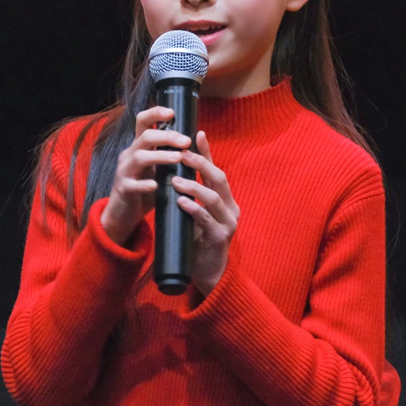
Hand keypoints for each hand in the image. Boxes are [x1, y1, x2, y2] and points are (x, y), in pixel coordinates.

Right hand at [101, 107, 190, 245]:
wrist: (124, 214)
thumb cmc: (146, 189)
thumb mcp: (157, 169)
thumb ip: (170, 155)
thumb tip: (196, 139)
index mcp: (139, 147)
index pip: (143, 122)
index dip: (155, 113)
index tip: (172, 112)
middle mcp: (130, 155)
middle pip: (145, 137)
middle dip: (166, 136)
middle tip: (186, 141)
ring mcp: (125, 172)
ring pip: (139, 157)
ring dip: (160, 156)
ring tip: (178, 158)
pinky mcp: (124, 189)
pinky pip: (133, 184)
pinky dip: (145, 184)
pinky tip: (156, 185)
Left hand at [172, 131, 239, 294]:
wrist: (208, 273)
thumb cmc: (199, 240)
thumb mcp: (196, 213)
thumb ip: (191, 195)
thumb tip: (175, 171)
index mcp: (226, 200)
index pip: (216, 170)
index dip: (207, 152)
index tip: (197, 132)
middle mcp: (231, 208)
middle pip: (219, 179)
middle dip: (201, 164)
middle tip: (182, 153)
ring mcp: (228, 223)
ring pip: (213, 198)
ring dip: (193, 186)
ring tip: (175, 179)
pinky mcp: (220, 239)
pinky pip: (206, 220)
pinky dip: (194, 209)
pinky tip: (182, 202)